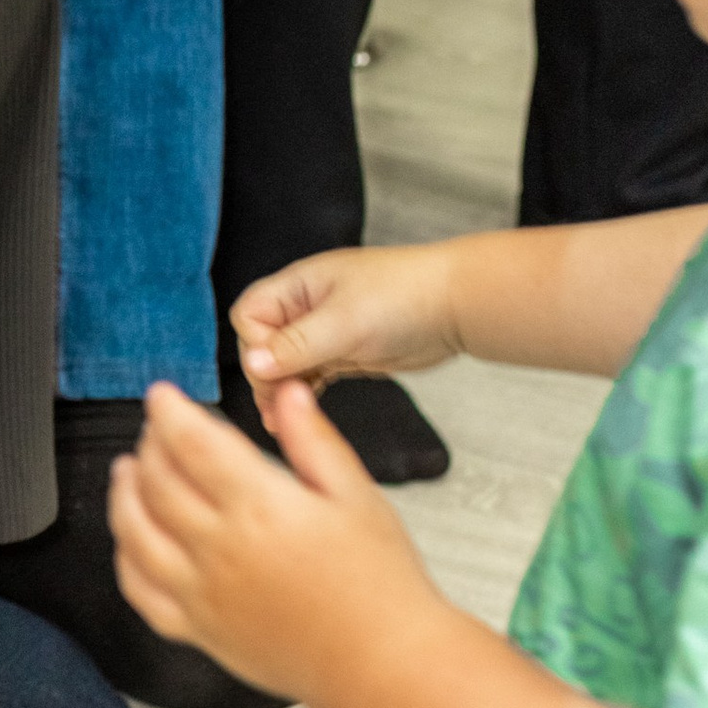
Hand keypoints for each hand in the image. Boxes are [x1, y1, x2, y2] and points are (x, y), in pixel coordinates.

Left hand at [109, 378, 435, 703]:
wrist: (381, 663)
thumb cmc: (379, 584)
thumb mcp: (357, 496)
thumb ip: (315, 441)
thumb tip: (287, 393)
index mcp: (261, 507)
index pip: (192, 443)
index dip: (169, 412)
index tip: (162, 396)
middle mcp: (220, 549)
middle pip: (157, 482)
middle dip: (149, 446)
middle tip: (154, 430)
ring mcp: (202, 594)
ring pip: (135, 533)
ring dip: (123, 496)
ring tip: (127, 472)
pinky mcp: (199, 631)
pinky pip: (140, 592)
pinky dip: (124, 560)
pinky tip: (131, 541)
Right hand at [233, 243, 460, 423]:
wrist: (457, 306)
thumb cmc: (405, 298)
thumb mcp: (344, 323)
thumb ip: (296, 345)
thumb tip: (253, 364)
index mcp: (299, 286)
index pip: (250, 315)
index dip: (255, 344)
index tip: (275, 369)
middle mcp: (307, 306)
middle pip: (263, 343)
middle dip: (267, 375)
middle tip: (280, 404)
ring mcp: (325, 331)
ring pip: (285, 364)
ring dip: (281, 391)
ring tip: (279, 421)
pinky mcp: (344, 353)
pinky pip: (309, 375)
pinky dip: (302, 394)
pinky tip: (296, 416)